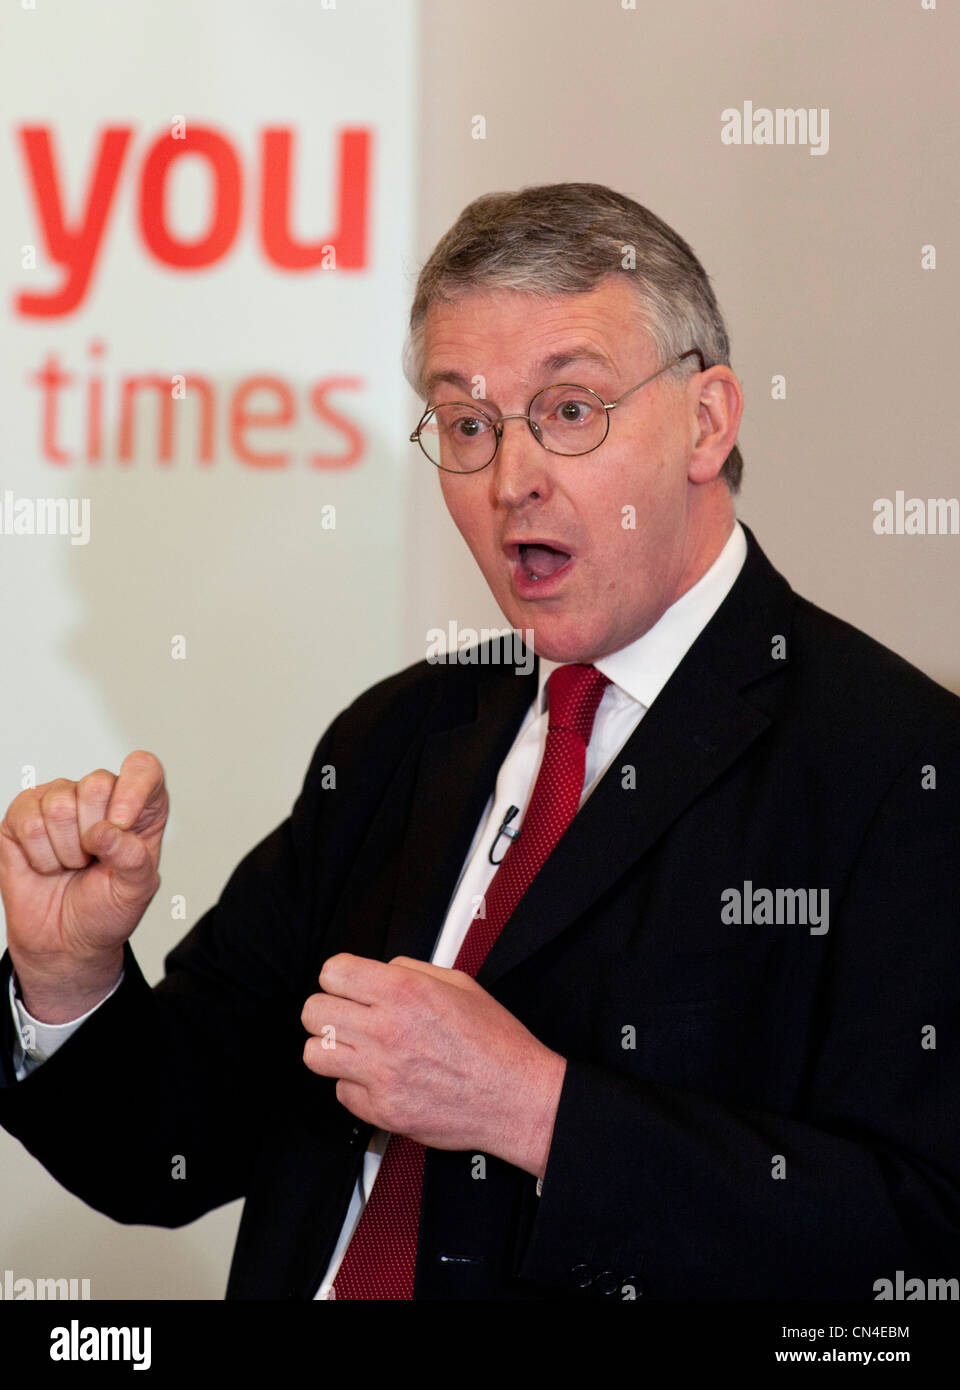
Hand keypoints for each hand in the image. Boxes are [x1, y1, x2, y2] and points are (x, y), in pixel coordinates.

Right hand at [0, 751, 167, 1018]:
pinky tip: (47, 865)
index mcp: (140, 806)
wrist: (65, 942)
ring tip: (71, 865)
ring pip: (59, 805)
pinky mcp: (23, 814)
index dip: (132, 790)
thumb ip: (133, 858)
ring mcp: (59, 801)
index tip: (123, 825)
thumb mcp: (135, 891)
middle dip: (94, 836)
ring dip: (66, 851)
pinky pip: (28, 821)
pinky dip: (39, 855)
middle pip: (97, 784)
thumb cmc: (105, 910)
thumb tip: (107, 830)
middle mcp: (100, 796)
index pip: (143, 768)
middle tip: (93, 861)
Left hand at [301, 954, 566, 1177]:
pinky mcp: (381, 1110)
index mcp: (405, 992)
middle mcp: (386, 1030)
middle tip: (347, 1016)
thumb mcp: (460, 984)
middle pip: (313, 1011)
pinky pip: (341, 1092)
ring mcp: (380, 1074)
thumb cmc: (495, 1043)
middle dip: (329, 1009)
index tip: (347, 984)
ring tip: (354, 1048)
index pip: (333, 972)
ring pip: (314, 1053)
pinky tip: (378, 1078)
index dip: (339, 976)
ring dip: (331, 1048)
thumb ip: (411, 971)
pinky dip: (355, 1086)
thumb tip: (379, 972)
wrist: (516, 1097)